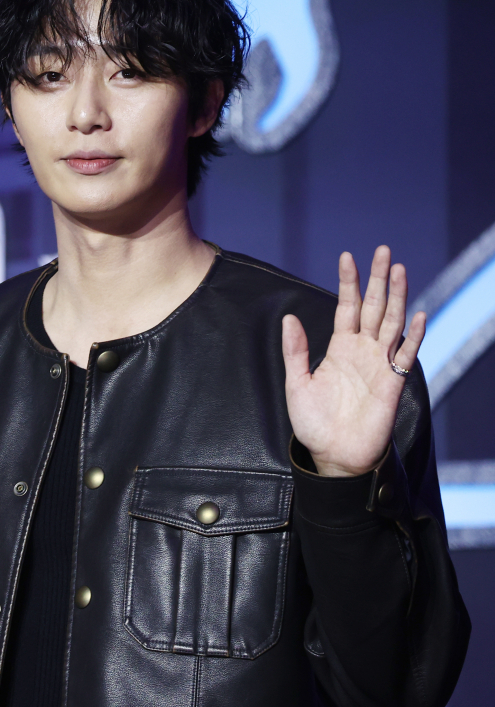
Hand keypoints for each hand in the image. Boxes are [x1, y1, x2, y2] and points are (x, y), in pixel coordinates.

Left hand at [282, 246, 425, 476]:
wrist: (334, 456)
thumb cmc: (314, 423)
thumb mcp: (296, 383)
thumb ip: (295, 351)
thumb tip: (288, 318)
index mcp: (339, 347)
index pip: (347, 306)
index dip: (348, 282)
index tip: (348, 256)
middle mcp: (362, 350)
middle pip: (373, 306)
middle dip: (378, 279)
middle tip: (383, 250)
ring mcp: (380, 364)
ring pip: (392, 321)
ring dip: (397, 296)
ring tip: (399, 269)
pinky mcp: (394, 382)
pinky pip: (407, 354)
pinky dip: (414, 335)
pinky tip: (418, 314)